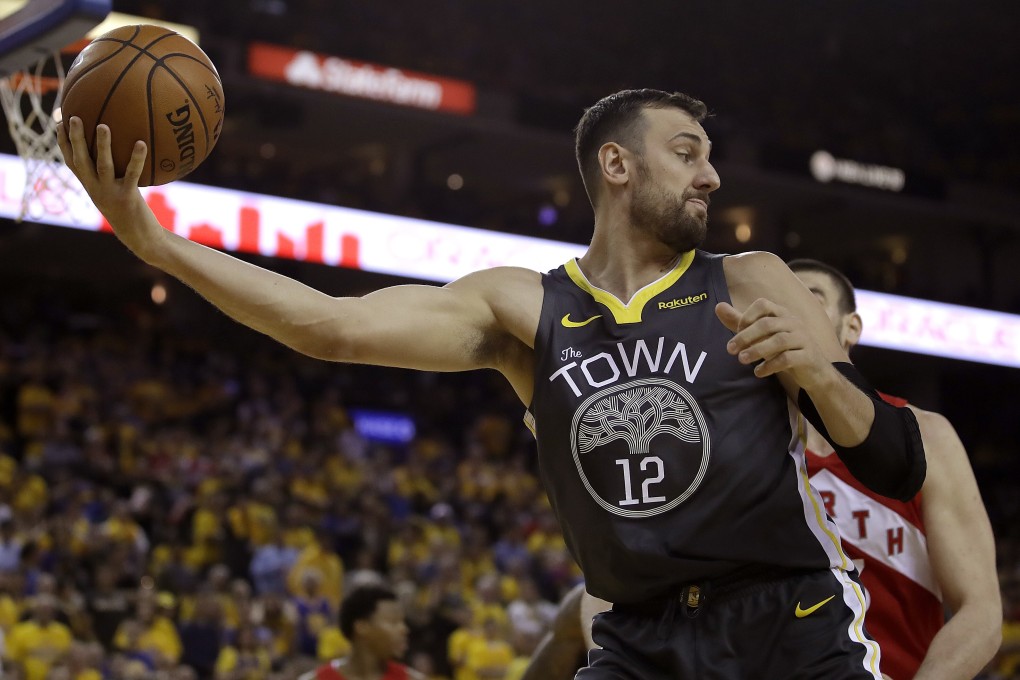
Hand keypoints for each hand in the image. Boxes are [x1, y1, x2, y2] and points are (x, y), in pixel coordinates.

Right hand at [57, 117, 164, 258]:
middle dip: (74, 139)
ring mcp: (110, 194)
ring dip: (102, 145)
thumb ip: (114, 175)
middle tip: (73, 117)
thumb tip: (122, 148)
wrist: (140, 238)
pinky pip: (132, 174)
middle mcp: (95, 189)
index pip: (71, 163)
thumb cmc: (131, 212)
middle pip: (80, 161)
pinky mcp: (128, 198)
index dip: (63, 144)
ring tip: (103, 125)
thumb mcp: (118, 193)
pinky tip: (141, 143)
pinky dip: (136, 159)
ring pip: (102, 166)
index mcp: (90, 186)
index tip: (59, 122)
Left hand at [715, 299, 834, 390]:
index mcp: (782, 314)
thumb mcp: (762, 335)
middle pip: (767, 324)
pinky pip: (787, 359)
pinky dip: (770, 366)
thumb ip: (741, 322)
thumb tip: (718, 306)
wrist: (814, 371)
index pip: (763, 304)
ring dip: (756, 350)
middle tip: (730, 350)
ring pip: (778, 341)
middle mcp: (794, 323)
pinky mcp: (808, 357)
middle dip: (746, 336)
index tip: (736, 331)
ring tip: (741, 360)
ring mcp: (803, 339)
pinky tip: (758, 372)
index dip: (747, 316)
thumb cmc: (784, 349)